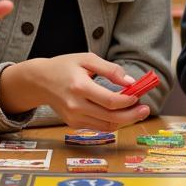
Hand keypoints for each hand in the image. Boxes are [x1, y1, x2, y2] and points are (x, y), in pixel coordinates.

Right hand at [0, 53, 150, 130]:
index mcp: (79, 87)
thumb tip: (131, 83)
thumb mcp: (87, 59)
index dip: (127, 101)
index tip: (138, 95)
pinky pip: (98, 126)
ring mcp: (74, 117)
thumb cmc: (64, 66)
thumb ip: (110, 69)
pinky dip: (112, 121)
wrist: (39, 81)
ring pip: (106, 125)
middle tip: (145, 110)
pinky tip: (121, 113)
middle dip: (132, 115)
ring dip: (124, 120)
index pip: (109, 101)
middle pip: (110, 117)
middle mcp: (75, 105)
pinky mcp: (73, 123)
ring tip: (136, 111)